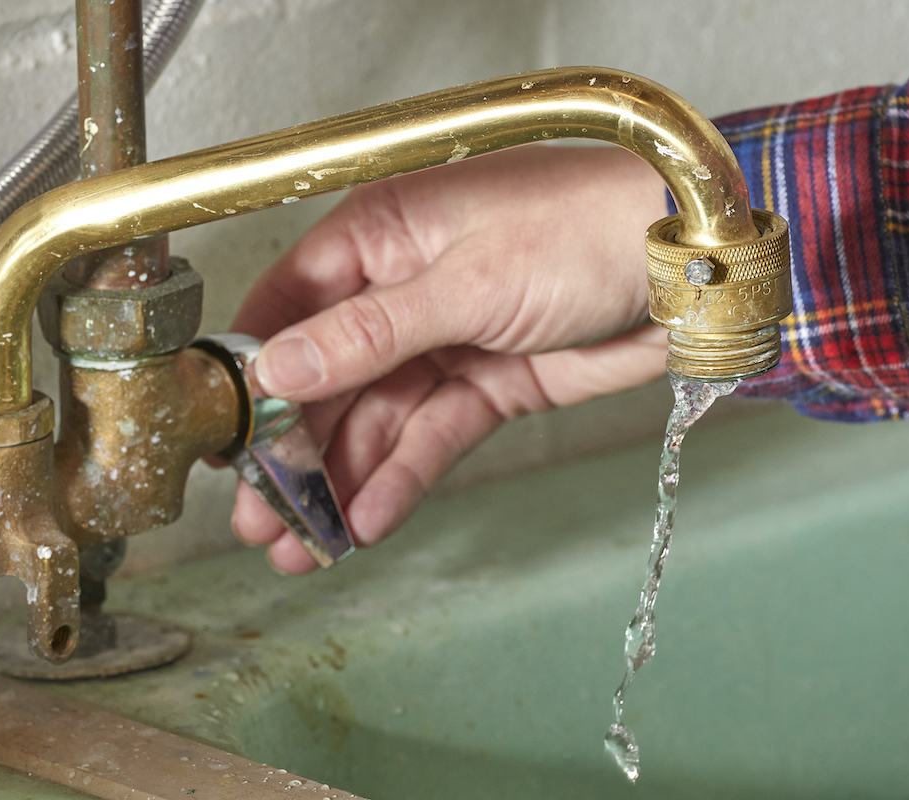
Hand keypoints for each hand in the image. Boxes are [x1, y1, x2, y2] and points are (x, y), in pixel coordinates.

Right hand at [229, 144, 669, 572]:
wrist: (687, 269)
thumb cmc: (584, 228)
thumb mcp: (466, 279)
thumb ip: (370, 332)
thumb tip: (279, 367)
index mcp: (380, 237)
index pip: (289, 307)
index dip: (251, 374)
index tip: (220, 439)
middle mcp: (401, 290)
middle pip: (327, 379)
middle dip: (291, 451)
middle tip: (258, 517)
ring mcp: (444, 342)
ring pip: (375, 421)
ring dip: (339, 481)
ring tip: (302, 542)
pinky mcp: (486, 386)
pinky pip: (429, 439)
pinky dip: (401, 480)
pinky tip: (367, 522)